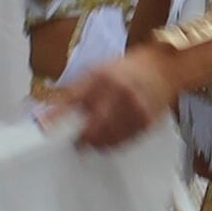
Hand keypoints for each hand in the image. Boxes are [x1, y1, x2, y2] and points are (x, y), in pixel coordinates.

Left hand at [42, 45, 181, 152]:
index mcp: (102, 76)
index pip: (73, 100)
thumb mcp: (99, 70)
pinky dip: (114, 143)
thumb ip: (76, 90)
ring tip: (95, 140)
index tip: (45, 129)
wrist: (166, 67)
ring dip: (97, 143)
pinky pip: (124, 141)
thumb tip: (49, 112)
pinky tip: (112, 137)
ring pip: (107, 138)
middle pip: (91, 127)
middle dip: (80, 138)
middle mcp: (118, 92)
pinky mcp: (146, 121)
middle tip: (77, 143)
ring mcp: (134, 108)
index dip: (57, 117)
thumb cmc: (129, 68)